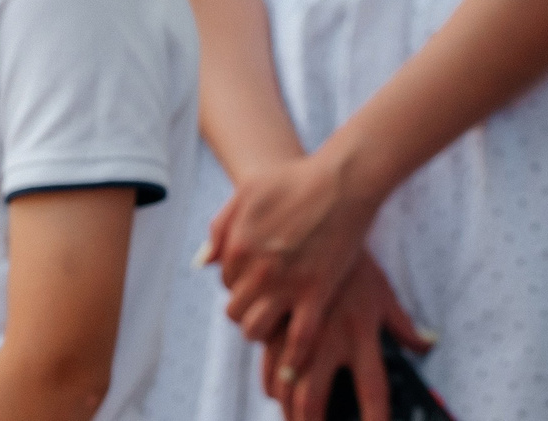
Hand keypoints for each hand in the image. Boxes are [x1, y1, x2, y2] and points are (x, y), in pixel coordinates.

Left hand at [208, 150, 379, 345]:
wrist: (344, 179)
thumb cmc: (296, 180)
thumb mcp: (248, 192)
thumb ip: (220, 227)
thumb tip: (203, 263)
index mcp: (238, 245)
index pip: (225, 283)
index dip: (240, 284)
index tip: (259, 280)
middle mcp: (257, 269)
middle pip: (235, 311)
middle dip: (247, 311)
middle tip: (266, 304)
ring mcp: (287, 283)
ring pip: (255, 330)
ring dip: (261, 332)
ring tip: (275, 325)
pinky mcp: (317, 292)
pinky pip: (299, 338)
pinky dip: (292, 358)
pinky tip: (290, 368)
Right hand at [263, 255, 431, 420]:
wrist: (319, 228)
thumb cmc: (357, 267)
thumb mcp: (384, 295)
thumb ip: (405, 327)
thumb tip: (429, 344)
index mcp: (362, 335)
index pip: (373, 389)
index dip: (375, 419)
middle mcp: (330, 340)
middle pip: (314, 400)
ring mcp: (299, 335)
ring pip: (285, 389)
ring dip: (287, 409)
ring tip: (294, 417)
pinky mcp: (277, 326)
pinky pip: (268, 367)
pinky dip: (271, 384)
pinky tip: (275, 391)